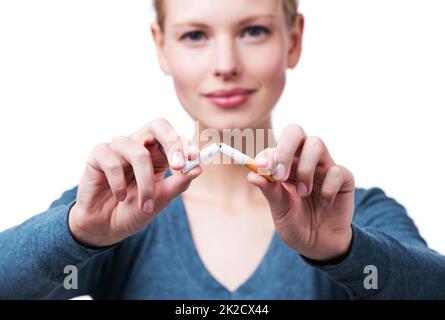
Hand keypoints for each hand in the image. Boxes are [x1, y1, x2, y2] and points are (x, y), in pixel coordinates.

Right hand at [69, 118, 200, 246]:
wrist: (105, 228)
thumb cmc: (134, 211)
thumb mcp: (161, 200)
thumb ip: (178, 184)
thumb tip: (198, 168)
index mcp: (158, 153)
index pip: (175, 138)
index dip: (185, 144)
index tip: (194, 157)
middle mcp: (140, 145)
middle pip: (158, 125)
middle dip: (171, 143)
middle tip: (178, 165)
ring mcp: (119, 148)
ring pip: (138, 152)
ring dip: (145, 181)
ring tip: (145, 204)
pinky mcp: (98, 155)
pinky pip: (113, 162)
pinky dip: (119, 184)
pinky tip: (120, 197)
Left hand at [247, 124, 354, 261]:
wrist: (319, 245)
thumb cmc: (295, 224)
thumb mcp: (279, 210)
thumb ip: (269, 192)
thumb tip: (252, 174)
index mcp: (283, 165)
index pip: (274, 147)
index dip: (268, 155)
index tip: (262, 169)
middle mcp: (302, 160)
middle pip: (295, 132)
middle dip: (285, 148)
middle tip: (280, 175)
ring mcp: (324, 167)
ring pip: (316, 144)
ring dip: (305, 169)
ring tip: (303, 193)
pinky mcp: (343, 178)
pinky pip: (337, 170)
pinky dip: (328, 188)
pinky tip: (324, 203)